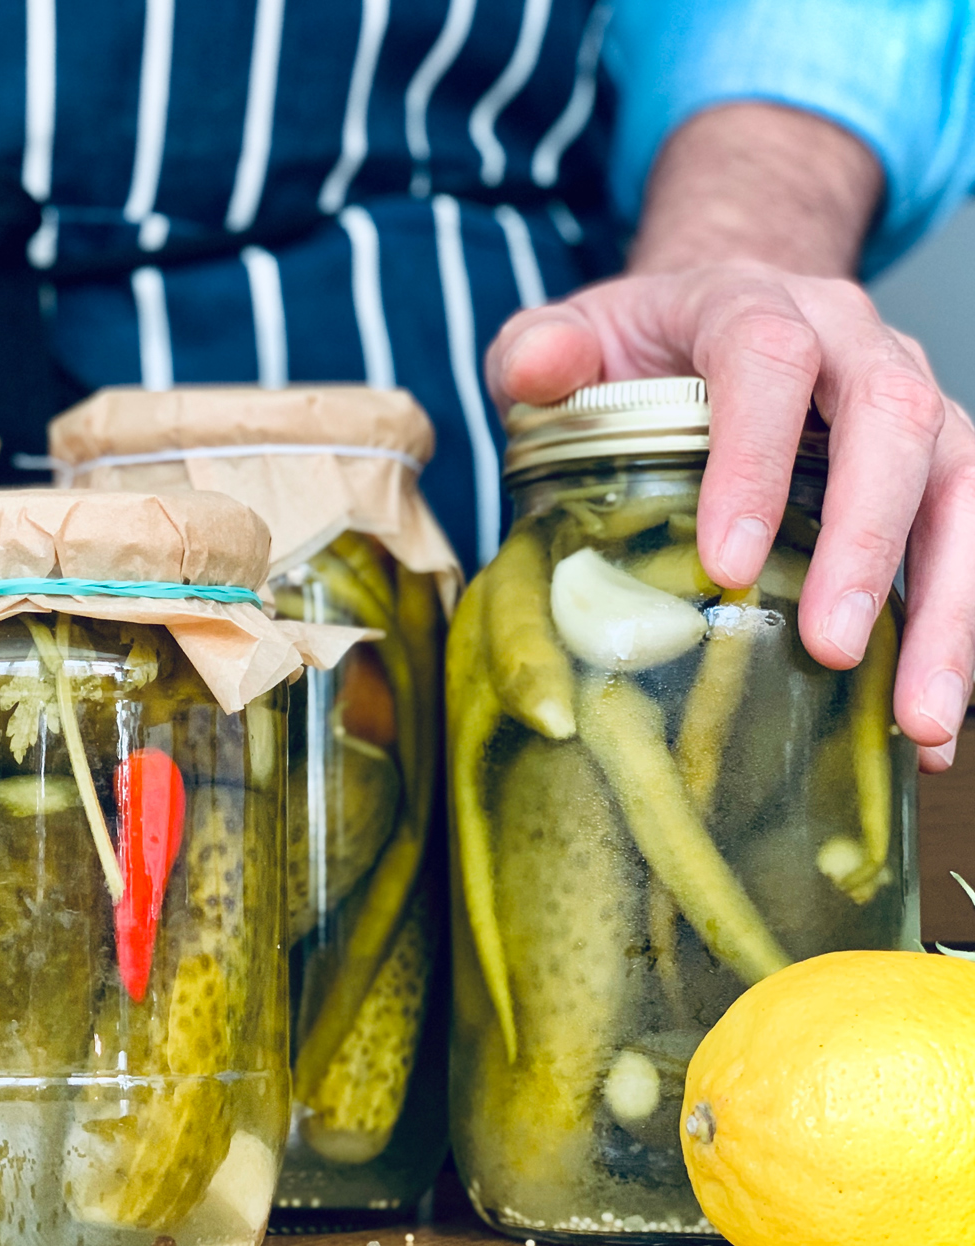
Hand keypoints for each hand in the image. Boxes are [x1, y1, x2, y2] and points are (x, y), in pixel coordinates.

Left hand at [487, 106, 969, 771]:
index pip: (768, 359)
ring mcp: (907, 396)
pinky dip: (953, 627)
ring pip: (959, 482)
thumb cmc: (629, 347)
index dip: (755, 459)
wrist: (703, 319)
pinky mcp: (935, 460)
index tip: (725, 563)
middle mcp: (850, 339)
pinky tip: (923, 720)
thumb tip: (540, 369)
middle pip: (892, 418)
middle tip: (829, 646)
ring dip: (948, 604)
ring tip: (920, 716)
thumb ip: (537, 349)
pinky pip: (966, 535)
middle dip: (867, 540)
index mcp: (748, 302)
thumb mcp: (562, 335)